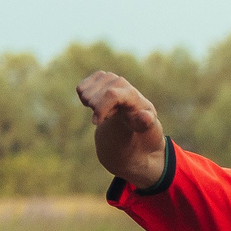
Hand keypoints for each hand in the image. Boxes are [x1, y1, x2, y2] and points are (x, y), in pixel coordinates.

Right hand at [75, 70, 164, 185]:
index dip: (103, 104)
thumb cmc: (142, 148)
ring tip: (97, 114)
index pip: (118, 92)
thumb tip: (143, 115)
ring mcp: (119, 89)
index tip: (95, 122)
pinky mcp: (107, 89)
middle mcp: (132, 93)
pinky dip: (85, 91)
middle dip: (97, 102)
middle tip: (99, 121)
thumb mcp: (145, 143)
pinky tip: (91, 106)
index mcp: (142, 105)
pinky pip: (90, 81)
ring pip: (96, 81)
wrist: (137, 150)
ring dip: (90, 96)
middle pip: (106, 83)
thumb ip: (144, 127)